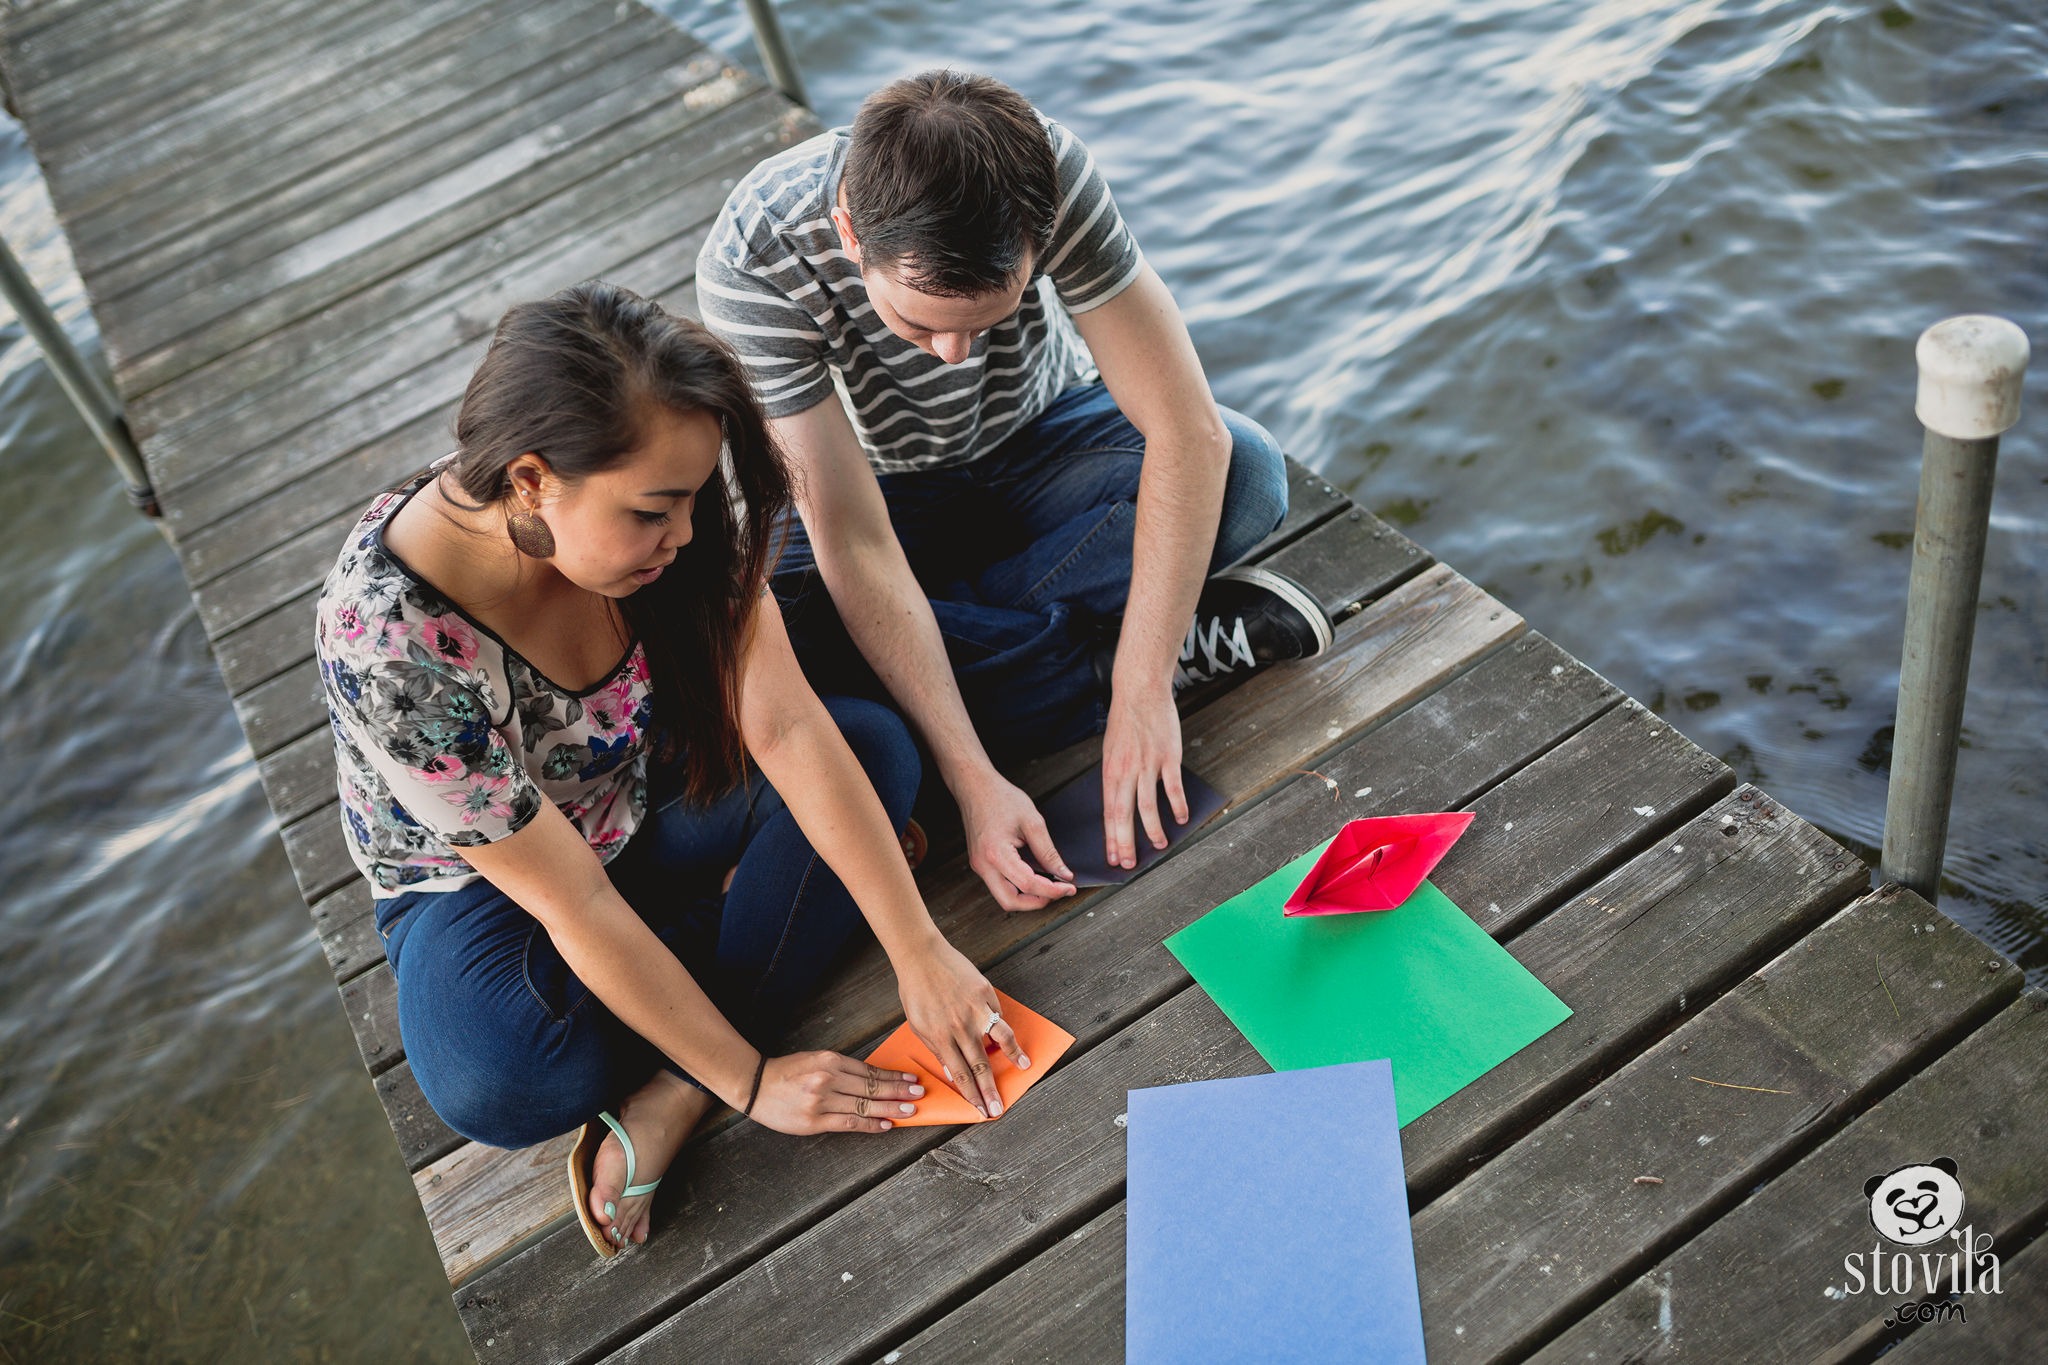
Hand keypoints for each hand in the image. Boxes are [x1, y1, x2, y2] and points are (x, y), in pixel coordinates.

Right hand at [746, 1051, 925, 1134]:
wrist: (755, 1085)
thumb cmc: (787, 1072)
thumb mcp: (816, 1059)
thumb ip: (842, 1068)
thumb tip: (874, 1079)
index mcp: (830, 1060)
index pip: (870, 1070)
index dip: (893, 1076)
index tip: (911, 1079)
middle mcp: (827, 1079)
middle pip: (872, 1087)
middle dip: (899, 1091)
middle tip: (919, 1093)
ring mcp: (821, 1101)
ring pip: (864, 1105)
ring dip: (890, 1108)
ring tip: (910, 1110)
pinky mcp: (814, 1121)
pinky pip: (849, 1122)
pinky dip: (870, 1124)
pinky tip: (885, 1125)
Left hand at [896, 937, 1029, 1117]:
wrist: (921, 956)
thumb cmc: (915, 991)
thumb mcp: (918, 1026)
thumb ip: (937, 1049)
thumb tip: (953, 1071)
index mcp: (941, 1037)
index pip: (961, 1074)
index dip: (972, 1095)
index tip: (980, 1110)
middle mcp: (961, 1026)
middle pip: (981, 1065)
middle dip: (990, 1091)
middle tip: (998, 1108)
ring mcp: (976, 1008)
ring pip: (1001, 1038)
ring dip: (1014, 1055)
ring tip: (1025, 1066)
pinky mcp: (985, 992)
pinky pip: (998, 1013)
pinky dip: (1001, 1024)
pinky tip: (1007, 1034)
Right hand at [956, 765, 1077, 911]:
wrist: (975, 787)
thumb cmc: (1000, 798)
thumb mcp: (1032, 822)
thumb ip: (1048, 852)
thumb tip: (1063, 874)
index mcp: (996, 853)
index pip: (1028, 884)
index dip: (1052, 890)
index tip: (1069, 888)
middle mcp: (984, 865)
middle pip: (1011, 902)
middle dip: (1038, 902)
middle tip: (1059, 892)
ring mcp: (980, 866)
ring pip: (1004, 897)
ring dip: (1028, 897)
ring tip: (1049, 886)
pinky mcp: (980, 864)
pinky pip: (1000, 885)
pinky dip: (1018, 887)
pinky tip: (1034, 877)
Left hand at [1101, 682, 1187, 872]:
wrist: (1140, 690)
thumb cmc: (1125, 720)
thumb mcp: (1111, 750)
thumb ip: (1115, 777)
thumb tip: (1117, 802)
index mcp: (1110, 771)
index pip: (1108, 812)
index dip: (1111, 838)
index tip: (1113, 858)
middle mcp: (1126, 771)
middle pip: (1123, 815)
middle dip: (1126, 843)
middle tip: (1130, 864)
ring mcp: (1148, 765)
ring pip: (1148, 806)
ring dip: (1153, 830)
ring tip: (1159, 845)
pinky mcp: (1168, 757)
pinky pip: (1173, 787)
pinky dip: (1177, 805)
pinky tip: (1181, 818)